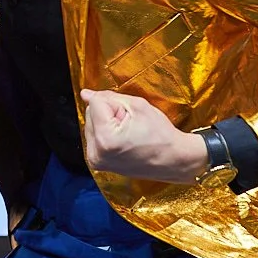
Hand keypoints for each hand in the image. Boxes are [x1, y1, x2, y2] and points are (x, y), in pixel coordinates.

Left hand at [78, 88, 207, 182]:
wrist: (172, 160)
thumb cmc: (160, 135)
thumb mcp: (138, 106)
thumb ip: (108, 98)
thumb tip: (85, 94)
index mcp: (105, 139)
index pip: (95, 103)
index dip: (115, 103)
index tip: (130, 115)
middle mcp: (96, 153)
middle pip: (90, 113)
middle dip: (108, 113)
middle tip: (130, 124)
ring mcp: (96, 160)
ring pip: (90, 124)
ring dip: (105, 123)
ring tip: (127, 133)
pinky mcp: (97, 163)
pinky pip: (93, 137)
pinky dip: (104, 134)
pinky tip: (121, 139)